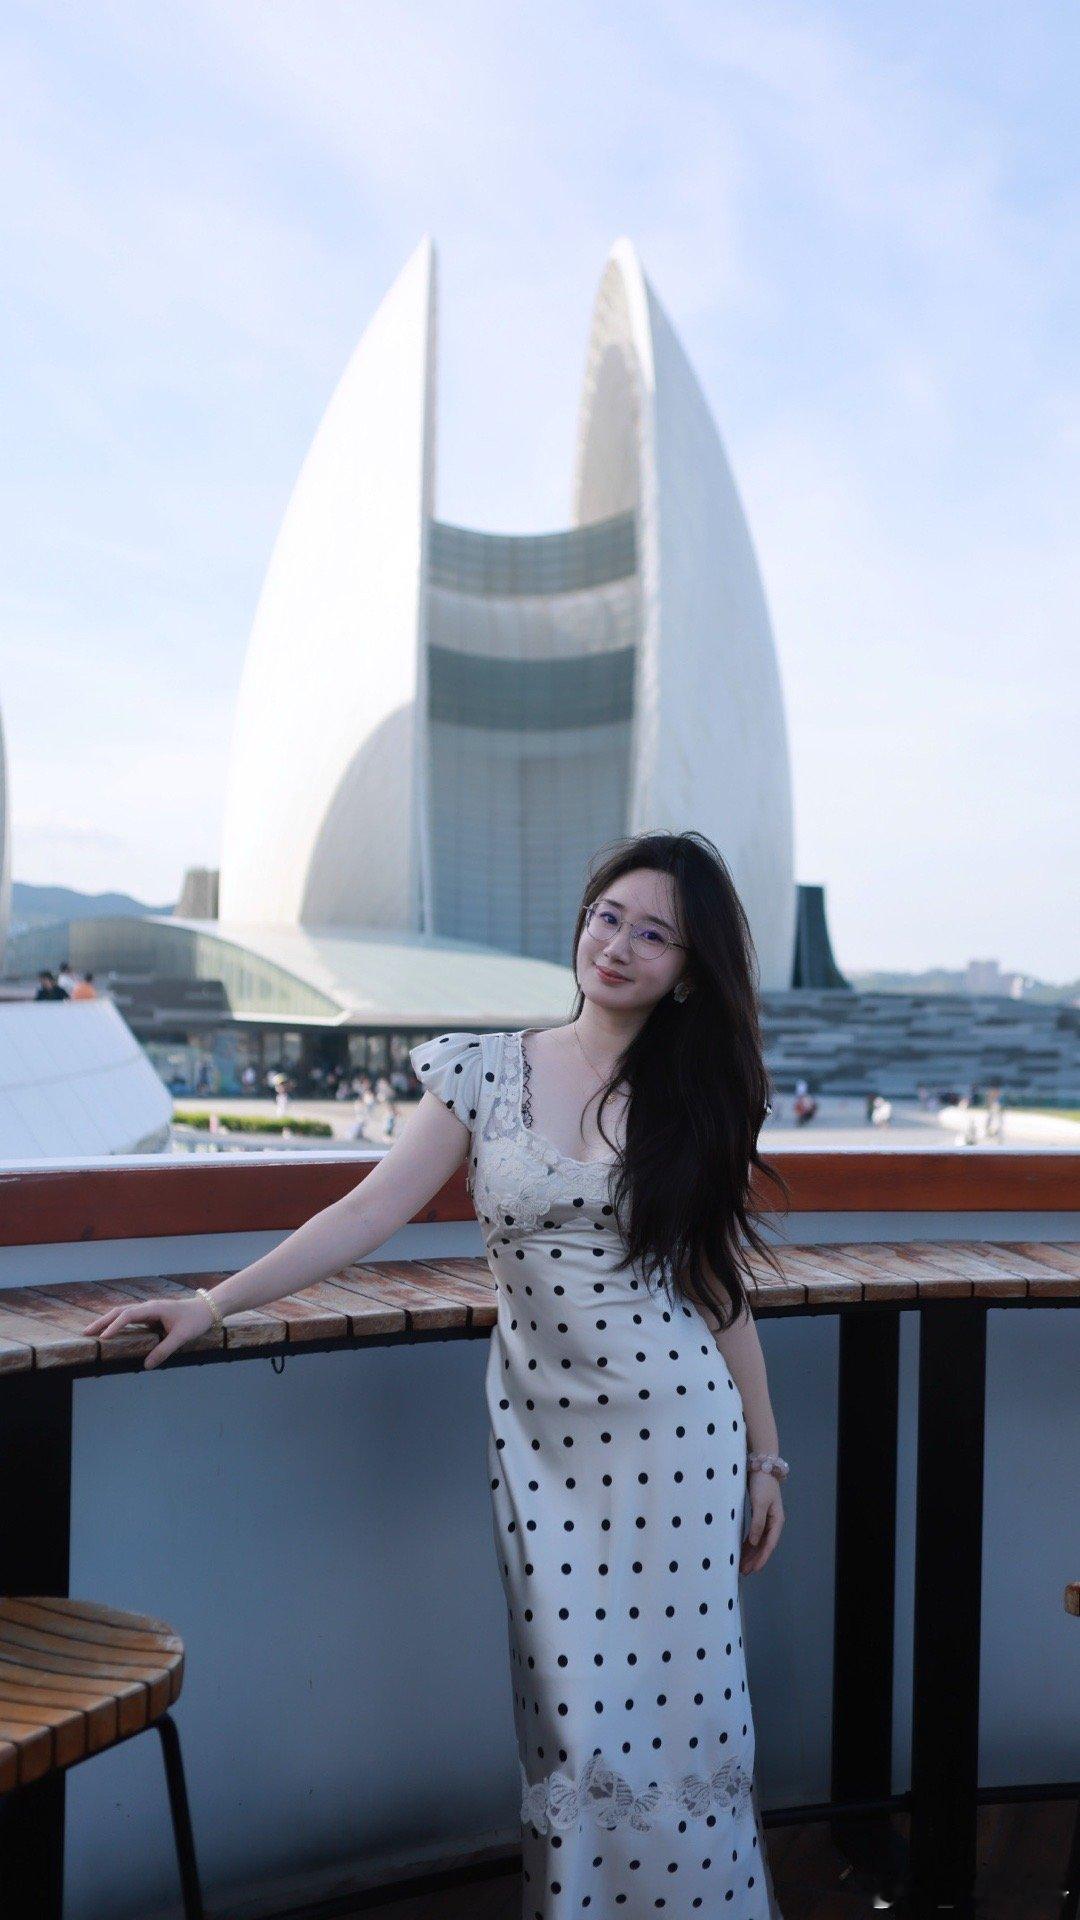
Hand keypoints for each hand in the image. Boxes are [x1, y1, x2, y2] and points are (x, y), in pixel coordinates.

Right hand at [82, 1295, 215, 1370]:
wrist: (207, 1308)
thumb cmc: (195, 1320)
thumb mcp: (182, 1336)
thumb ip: (164, 1350)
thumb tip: (147, 1365)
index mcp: (153, 1308)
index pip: (128, 1315)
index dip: (115, 1326)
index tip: (103, 1337)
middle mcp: (148, 1306)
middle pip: (120, 1311)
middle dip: (102, 1322)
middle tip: (86, 1333)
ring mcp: (149, 1309)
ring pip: (123, 1313)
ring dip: (108, 1321)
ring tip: (93, 1332)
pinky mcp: (151, 1314)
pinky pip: (130, 1317)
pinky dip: (117, 1322)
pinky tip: (111, 1331)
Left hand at [740, 1468, 783, 1573]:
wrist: (760, 1465)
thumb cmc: (762, 1484)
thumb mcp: (760, 1503)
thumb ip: (758, 1523)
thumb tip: (755, 1542)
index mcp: (777, 1521)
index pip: (769, 1544)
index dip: (762, 1558)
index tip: (754, 1570)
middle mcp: (772, 1522)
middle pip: (764, 1545)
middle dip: (755, 1559)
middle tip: (744, 1572)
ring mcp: (765, 1518)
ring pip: (758, 1541)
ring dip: (751, 1553)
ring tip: (741, 1565)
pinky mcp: (757, 1514)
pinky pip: (753, 1533)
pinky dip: (748, 1543)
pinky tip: (741, 1550)